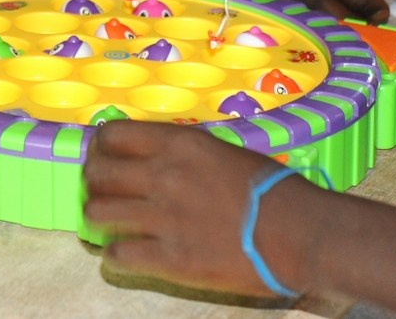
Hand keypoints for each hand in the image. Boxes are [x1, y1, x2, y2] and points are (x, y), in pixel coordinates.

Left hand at [85, 122, 308, 296]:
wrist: (301, 232)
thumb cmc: (272, 189)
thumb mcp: (222, 152)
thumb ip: (183, 153)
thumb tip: (156, 156)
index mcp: (178, 144)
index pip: (112, 135)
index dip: (101, 147)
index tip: (105, 156)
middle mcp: (163, 175)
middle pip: (98, 172)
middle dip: (94, 181)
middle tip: (103, 191)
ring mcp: (164, 218)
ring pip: (98, 212)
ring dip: (99, 217)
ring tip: (110, 223)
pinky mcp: (172, 259)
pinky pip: (118, 255)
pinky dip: (115, 255)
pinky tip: (126, 253)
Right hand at [242, 0, 395, 22]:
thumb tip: (378, 10)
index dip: (360, 0)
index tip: (378, 16)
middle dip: (338, 20)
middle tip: (356, 30)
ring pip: (288, 9)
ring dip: (315, 28)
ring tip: (333, 33)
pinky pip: (269, 15)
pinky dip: (290, 28)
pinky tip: (306, 32)